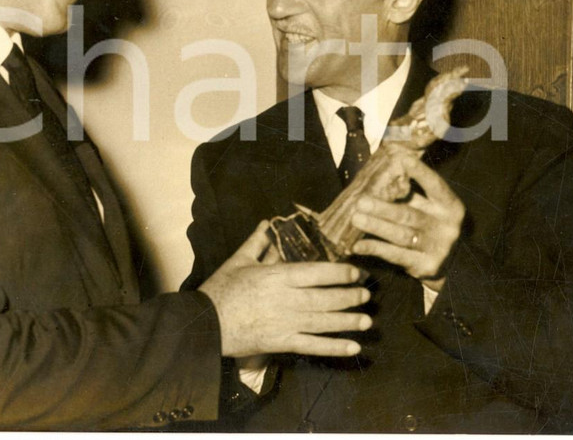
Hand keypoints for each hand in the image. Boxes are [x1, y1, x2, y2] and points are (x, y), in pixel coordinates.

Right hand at [199, 221, 371, 358]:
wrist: (205, 324)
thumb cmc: (220, 290)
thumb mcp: (238, 261)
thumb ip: (256, 242)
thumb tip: (267, 223)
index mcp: (276, 276)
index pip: (315, 273)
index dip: (339, 272)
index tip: (355, 272)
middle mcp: (285, 299)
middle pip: (324, 298)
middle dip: (349, 297)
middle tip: (367, 295)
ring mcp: (285, 323)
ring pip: (323, 322)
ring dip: (347, 321)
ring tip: (367, 321)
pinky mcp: (281, 342)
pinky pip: (312, 345)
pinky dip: (334, 348)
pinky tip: (352, 347)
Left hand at [350, 157, 463, 287]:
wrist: (453, 264)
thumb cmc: (433, 226)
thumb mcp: (431, 208)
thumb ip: (413, 194)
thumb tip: (385, 172)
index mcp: (450, 207)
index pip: (436, 186)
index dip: (421, 173)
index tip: (403, 159)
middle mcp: (446, 227)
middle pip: (410, 215)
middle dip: (383, 208)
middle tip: (361, 201)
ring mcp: (437, 249)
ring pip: (401, 235)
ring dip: (375, 226)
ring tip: (356, 219)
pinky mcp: (425, 266)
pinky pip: (395, 256)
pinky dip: (375, 249)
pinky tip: (357, 245)